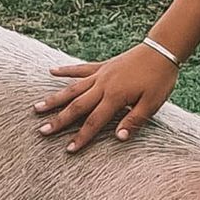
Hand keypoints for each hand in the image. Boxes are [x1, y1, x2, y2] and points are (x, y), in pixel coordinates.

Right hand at [34, 43, 179, 151]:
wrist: (162, 50)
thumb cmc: (159, 79)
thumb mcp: (152, 104)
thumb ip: (134, 120)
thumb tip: (119, 138)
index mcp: (115, 97)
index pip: (94, 121)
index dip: (82, 136)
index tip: (69, 149)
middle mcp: (103, 85)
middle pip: (76, 106)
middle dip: (59, 120)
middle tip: (42, 131)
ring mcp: (100, 74)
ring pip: (72, 88)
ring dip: (55, 98)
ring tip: (37, 107)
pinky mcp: (102, 66)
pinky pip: (80, 69)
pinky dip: (65, 70)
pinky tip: (52, 71)